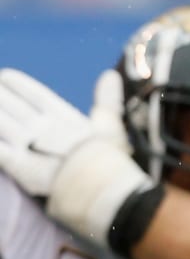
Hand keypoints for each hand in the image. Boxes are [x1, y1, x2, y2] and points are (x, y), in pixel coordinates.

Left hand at [0, 69, 156, 251]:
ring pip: (0, 123)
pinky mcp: (15, 164)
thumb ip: (107, 100)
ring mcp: (26, 144)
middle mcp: (41, 125)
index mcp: (62, 115)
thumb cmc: (107, 156)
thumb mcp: (111, 125)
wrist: (97, 184)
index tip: (4, 76)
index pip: (34, 94)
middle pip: (11, 105)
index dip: (17, 84)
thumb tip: (109, 75)